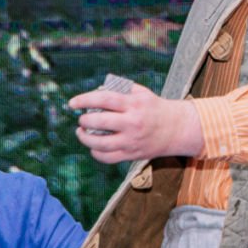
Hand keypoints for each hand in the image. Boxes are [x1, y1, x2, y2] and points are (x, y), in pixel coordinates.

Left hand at [68, 83, 204, 163]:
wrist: (175, 129)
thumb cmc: (154, 107)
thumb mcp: (141, 93)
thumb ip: (120, 89)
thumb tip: (96, 91)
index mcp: (134, 104)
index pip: (104, 99)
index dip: (84, 100)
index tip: (72, 103)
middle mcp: (132, 123)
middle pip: (100, 121)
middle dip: (84, 120)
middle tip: (81, 118)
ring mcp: (132, 141)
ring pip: (100, 143)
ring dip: (85, 138)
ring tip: (81, 132)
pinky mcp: (131, 154)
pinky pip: (108, 157)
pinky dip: (96, 153)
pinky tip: (93, 146)